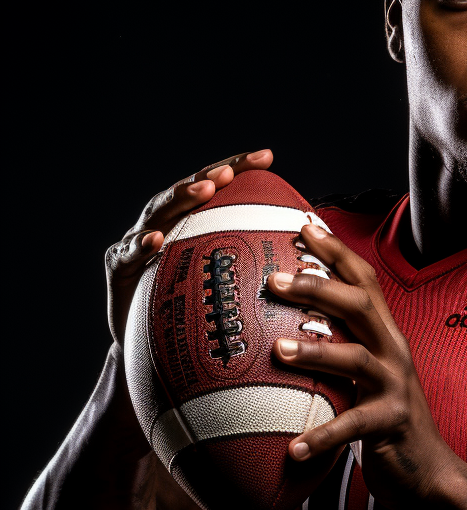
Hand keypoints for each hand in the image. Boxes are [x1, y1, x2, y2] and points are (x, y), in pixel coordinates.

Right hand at [105, 149, 274, 346]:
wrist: (151, 351)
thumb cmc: (197, 312)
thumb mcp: (228, 285)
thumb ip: (255, 264)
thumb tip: (305, 253)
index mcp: (193, 222)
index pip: (218, 188)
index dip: (240, 168)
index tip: (267, 157)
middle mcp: (166, 224)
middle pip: (189, 191)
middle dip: (210, 175)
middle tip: (231, 172)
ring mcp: (139, 242)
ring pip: (159, 212)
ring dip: (180, 198)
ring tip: (203, 189)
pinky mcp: (119, 267)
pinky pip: (128, 253)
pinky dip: (141, 244)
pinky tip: (155, 240)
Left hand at [267, 224, 457, 509]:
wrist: (429, 472)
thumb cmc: (384, 420)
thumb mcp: (365, 375)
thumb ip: (337, 349)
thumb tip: (283, 332)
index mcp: (385, 335)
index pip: (364, 281)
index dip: (336, 251)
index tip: (303, 225)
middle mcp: (393, 352)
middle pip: (362, 305)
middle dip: (320, 286)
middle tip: (275, 279)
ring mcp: (395, 387)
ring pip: (357, 358)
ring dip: (317, 352)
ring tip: (278, 352)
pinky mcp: (392, 424)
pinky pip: (354, 427)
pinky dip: (323, 437)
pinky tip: (292, 449)